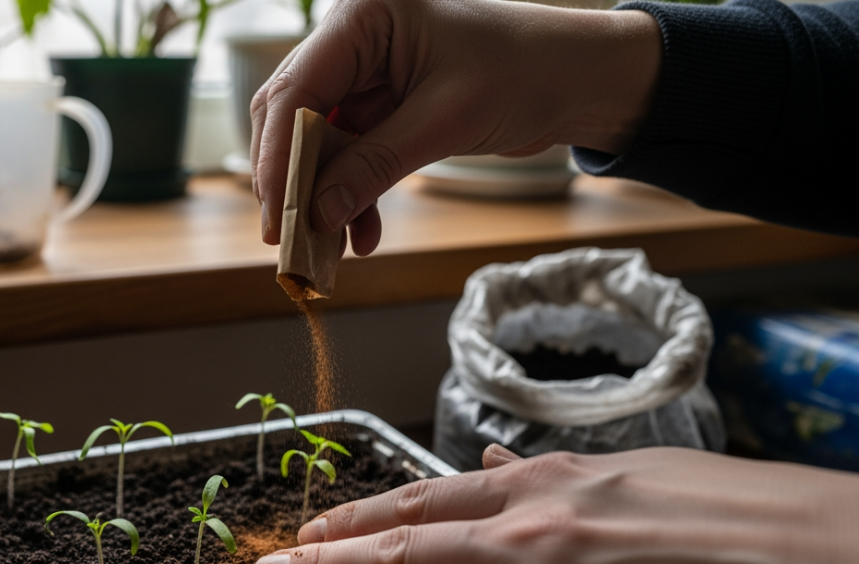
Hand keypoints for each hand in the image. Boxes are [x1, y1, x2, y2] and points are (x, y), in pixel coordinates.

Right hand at [250, 0, 660, 254]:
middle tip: (289, 236)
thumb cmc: (527, 72)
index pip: (296, 89)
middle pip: (294, 114)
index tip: (276, 213)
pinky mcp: (383, 106)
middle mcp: (355, 40)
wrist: (582, 78)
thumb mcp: (446, 120)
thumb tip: (316, 214)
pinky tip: (363, 233)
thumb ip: (374, 165)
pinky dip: (353, 194)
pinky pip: (350, 155)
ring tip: (330, 246)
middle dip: (294, 179)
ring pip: (319, 142)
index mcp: (363, 16)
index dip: (278, 156)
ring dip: (324, 194)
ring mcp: (367, 74)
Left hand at [253, 446, 858, 563]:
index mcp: (558, 485)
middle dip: (324, 562)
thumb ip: (560, 476)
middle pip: (403, 551)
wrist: (851, 562)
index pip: (427, 500)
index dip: (359, 518)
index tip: (312, 529)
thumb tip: (499, 466)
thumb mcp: (648, 475)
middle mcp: (540, 537)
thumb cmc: (760, 515)